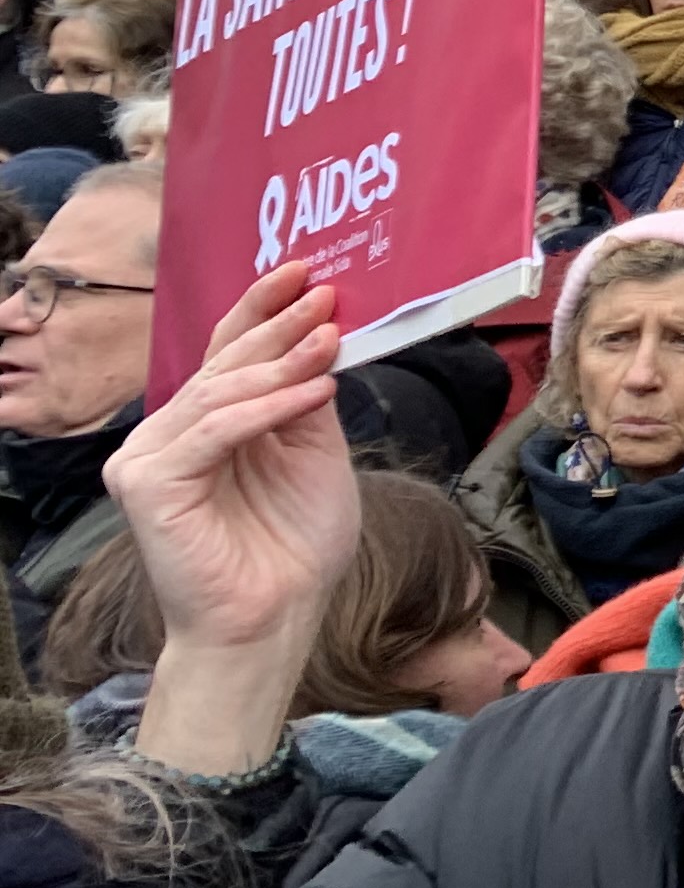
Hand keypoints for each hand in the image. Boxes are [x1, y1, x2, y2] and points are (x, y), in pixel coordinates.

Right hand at [109, 264, 359, 775]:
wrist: (278, 615)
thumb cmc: (295, 543)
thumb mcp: (314, 451)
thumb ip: (306, 396)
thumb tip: (323, 332)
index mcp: (206, 422)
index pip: (228, 351)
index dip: (262, 309)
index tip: (306, 272)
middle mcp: (169, 434)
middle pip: (223, 365)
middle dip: (277, 326)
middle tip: (324, 293)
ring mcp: (150, 458)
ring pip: (219, 394)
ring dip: (281, 363)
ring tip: (330, 339)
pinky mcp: (147, 486)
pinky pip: (215, 433)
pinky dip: (268, 408)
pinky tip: (317, 389)